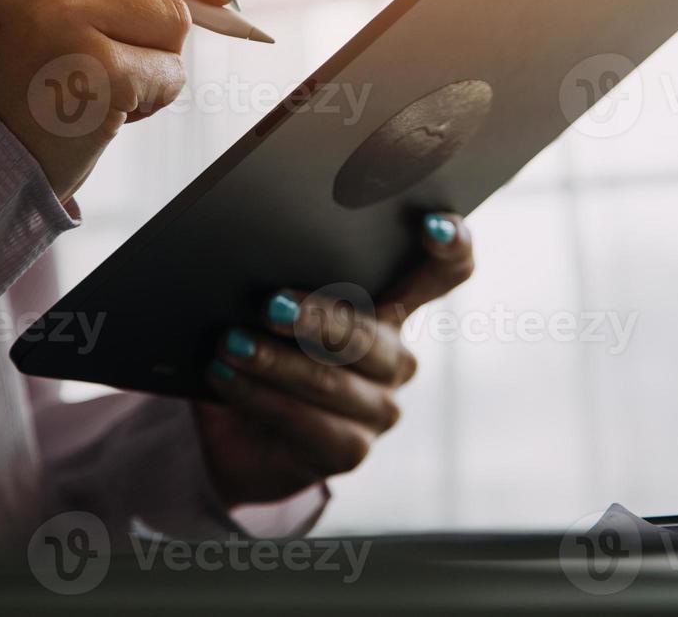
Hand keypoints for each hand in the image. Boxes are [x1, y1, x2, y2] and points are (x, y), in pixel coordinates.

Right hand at [0, 0, 229, 201]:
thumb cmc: (15, 67)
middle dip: (158, 11)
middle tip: (110, 47)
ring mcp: (52, 16)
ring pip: (171, 15)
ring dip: (155, 55)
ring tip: (100, 77)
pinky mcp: (88, 69)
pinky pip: (169, 70)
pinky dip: (154, 94)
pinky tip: (107, 107)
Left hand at [194, 213, 473, 506]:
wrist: (233, 431)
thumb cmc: (259, 346)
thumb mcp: (272, 304)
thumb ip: (283, 273)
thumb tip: (252, 246)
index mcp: (391, 306)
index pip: (446, 271)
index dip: (452, 246)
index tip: (430, 226)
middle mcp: (396, 356)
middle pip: (371, 333)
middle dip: (319, 319)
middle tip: (270, 305)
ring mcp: (379, 407)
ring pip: (332, 382)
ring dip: (275, 362)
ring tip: (231, 344)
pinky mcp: (351, 450)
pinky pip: (308, 424)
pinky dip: (260, 397)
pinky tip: (226, 377)